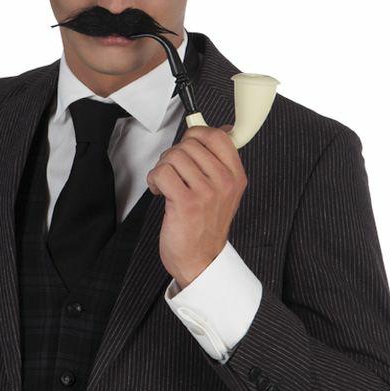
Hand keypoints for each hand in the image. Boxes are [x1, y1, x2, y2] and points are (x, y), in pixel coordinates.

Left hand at [146, 124, 247, 287]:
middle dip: (174, 155)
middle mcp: (224, 182)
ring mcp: (206, 193)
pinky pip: (162, 172)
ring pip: (174, 156)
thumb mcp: (224, 192)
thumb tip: (221, 130)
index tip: (188, 145)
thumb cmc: (206, 227)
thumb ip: (221, 162)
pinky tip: (160, 191)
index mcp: (235, 176)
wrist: (200, 260)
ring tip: (167, 184)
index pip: (217, 136)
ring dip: (162, 168)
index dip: (196, 134)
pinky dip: (154, 180)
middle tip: (173, 173)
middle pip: (189, 144)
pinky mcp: (185, 203)